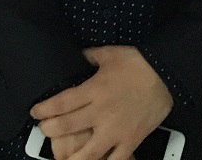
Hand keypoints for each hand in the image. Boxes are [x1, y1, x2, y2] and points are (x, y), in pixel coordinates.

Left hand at [30, 46, 172, 159]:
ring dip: (73, 158)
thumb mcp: (110, 53)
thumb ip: (90, 56)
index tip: (35, 113)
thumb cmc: (138, 62)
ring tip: (62, 159)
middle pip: (68, 127)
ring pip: (89, 153)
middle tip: (44, 131)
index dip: (44, 110)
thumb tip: (79, 56)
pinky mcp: (131, 141)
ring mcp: (116, 131)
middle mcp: (101, 113)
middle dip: (51, 131)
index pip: (61, 103)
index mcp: (94, 90)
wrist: (166, 75)